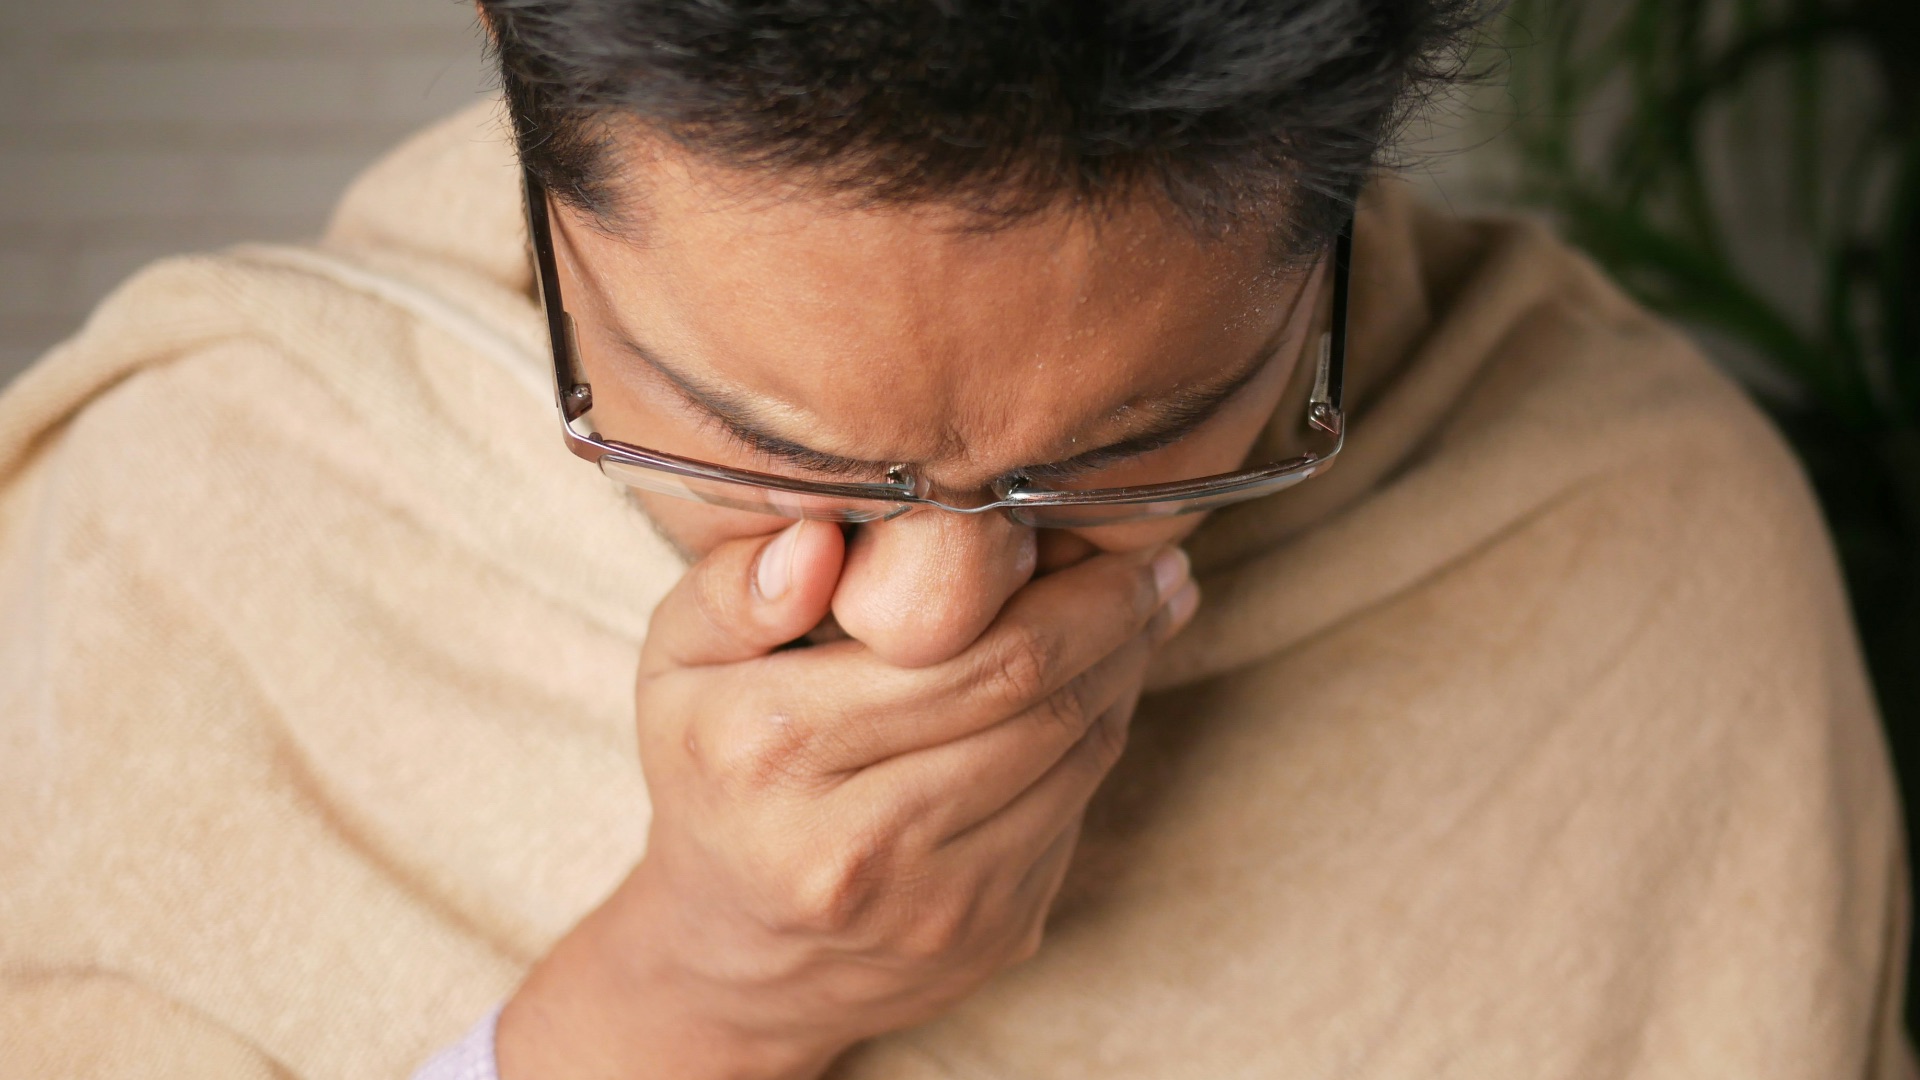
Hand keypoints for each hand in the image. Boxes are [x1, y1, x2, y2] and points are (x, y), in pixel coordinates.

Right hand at [498, 520, 1197, 1079]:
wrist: (732, 957)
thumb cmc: (712, 774)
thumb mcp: (677, 667)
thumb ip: (736, 590)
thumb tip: (823, 538)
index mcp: (772, 748)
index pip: (962, 651)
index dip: (1059, 586)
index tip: (1098, 526)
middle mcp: (855, 839)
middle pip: (1034, 699)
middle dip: (1114, 617)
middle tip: (1153, 561)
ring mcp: (932, 901)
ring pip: (1074, 755)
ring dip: (1127, 671)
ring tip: (1147, 607)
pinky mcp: (989, 933)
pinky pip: (1078, 808)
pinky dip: (1104, 734)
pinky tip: (1110, 682)